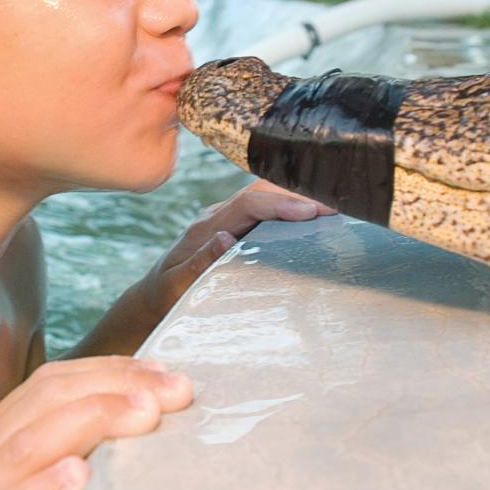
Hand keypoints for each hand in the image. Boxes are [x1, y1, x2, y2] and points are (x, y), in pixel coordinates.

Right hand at [0, 356, 192, 489]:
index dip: (111, 372)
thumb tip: (99, 446)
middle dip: (116, 385)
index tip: (166, 374)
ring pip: (25, 442)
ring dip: (89, 423)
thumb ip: (31, 457)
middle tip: (178, 388)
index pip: (52, 386)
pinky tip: (73, 478)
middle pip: (48, 399)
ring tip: (143, 417)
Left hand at [133, 180, 335, 324]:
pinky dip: (289, 209)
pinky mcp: (233, 227)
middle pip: (261, 191)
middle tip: (338, 206)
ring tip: (335, 208)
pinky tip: (314, 219)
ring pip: (265, 196)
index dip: (281, 204)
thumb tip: (225, 238)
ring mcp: (225, 219)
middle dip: (298, 194)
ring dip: (296, 199)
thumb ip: (197, 264)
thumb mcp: (175, 287)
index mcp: (204, 228)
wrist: (151, 298)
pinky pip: (264, 210)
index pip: (248, 204)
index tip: (312, 212)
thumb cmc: (164, 298)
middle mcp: (216, 217)